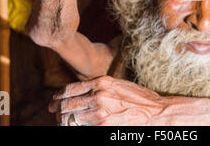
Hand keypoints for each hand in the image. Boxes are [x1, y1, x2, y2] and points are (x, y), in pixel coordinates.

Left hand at [49, 76, 167, 125]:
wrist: (156, 113)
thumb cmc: (140, 99)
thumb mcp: (118, 85)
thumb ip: (100, 87)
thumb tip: (83, 92)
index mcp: (101, 82)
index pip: (69, 89)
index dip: (58, 96)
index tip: (53, 100)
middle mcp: (97, 95)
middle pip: (66, 104)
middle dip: (56, 110)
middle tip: (53, 113)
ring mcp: (99, 112)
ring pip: (69, 118)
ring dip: (62, 121)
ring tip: (62, 122)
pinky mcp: (102, 126)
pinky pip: (80, 128)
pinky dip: (74, 127)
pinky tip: (74, 127)